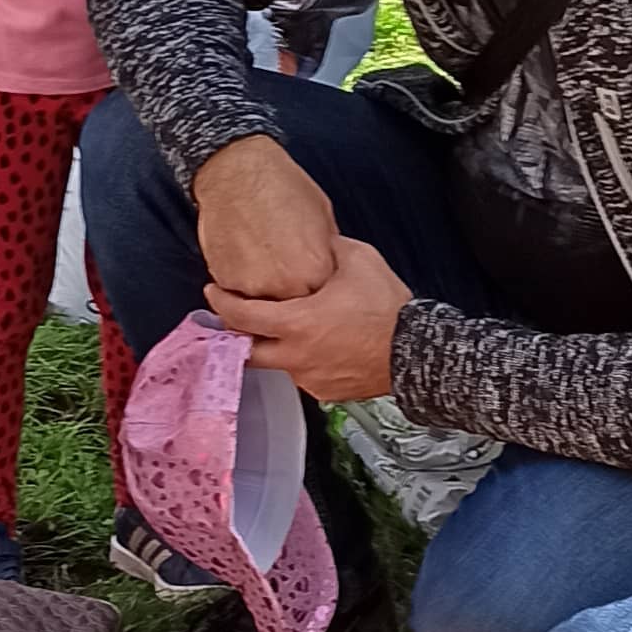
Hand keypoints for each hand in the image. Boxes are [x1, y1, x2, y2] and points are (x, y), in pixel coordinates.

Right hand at [192, 137, 338, 301]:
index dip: (314, 294)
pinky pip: (237, 293)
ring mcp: (254, 287)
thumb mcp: (322, 218)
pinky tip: (244, 256)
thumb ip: (324, 254)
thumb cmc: (280, 186)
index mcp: (316, 272)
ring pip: (261, 305)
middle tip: (282, 272)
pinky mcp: (227, 281)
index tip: (309, 285)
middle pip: (290, 310)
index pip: (320, 302)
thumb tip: (326, 270)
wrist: (237, 172)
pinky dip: (240, 282)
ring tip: (262, 261)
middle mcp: (286, 287)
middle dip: (288, 297)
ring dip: (262, 293)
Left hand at [208, 237, 409, 403]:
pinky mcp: (326, 392)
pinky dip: (304, 362)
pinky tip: (318, 347)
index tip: (214, 293)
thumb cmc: (388, 308)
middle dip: (236, 336)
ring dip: (275, 348)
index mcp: (296, 324)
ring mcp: (309, 379)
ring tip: (288, 330)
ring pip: (278, 364)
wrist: (417, 353)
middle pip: (246, 352)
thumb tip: (315, 238)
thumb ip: (327, 248)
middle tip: (235, 320)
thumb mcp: (357, 260)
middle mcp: (295, 357)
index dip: (221, 303)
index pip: (240, 317)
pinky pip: (304, 376)